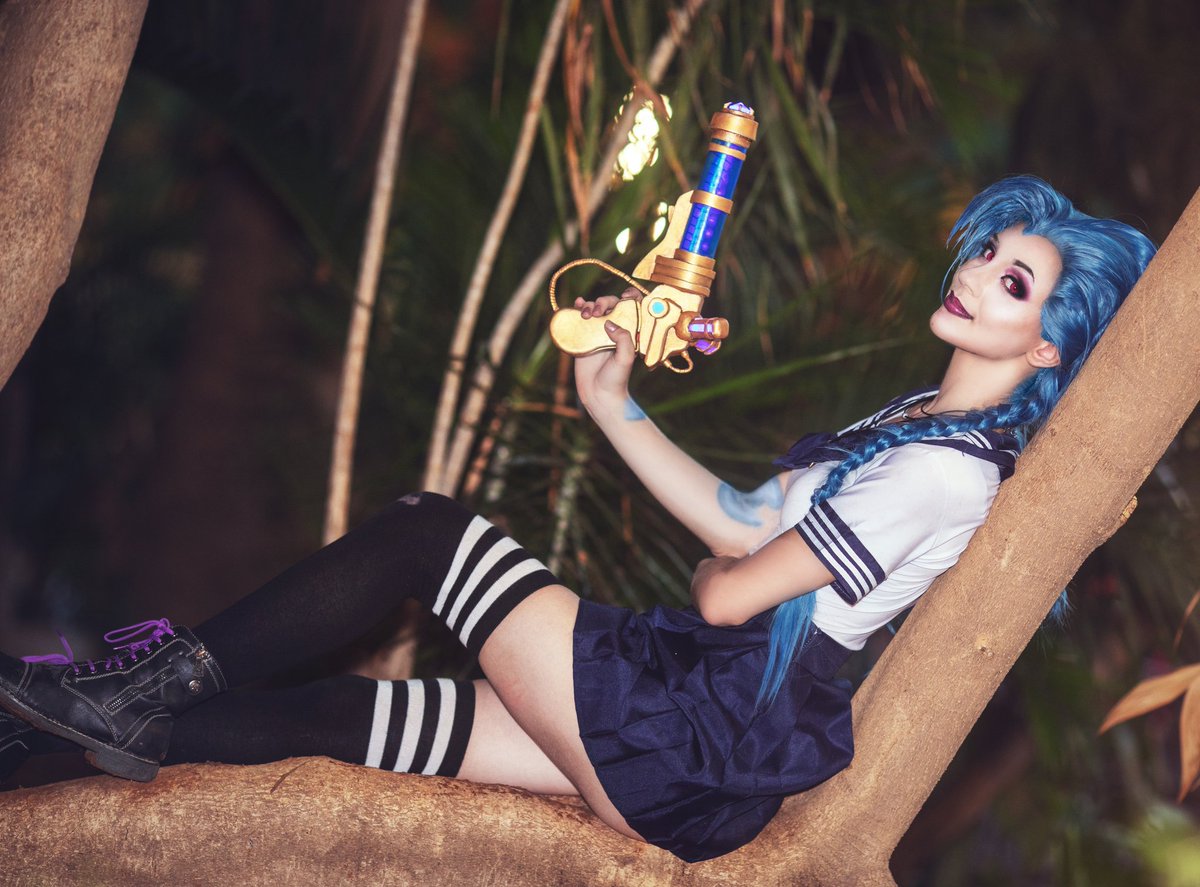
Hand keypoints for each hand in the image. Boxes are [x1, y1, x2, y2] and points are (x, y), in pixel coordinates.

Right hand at [574, 288, 639, 409]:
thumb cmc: (617, 379)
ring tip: (585, 312)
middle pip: (610, 304)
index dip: (630, 297)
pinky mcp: (584, 338)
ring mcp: (598, 332)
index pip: (632, 308)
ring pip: (595, 309)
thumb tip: (609, 322)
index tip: (625, 296)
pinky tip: (578, 303)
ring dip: (590, 305)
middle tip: (597, 312)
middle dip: (603, 302)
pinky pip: (580, 319)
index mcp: (629, 331)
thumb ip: (623, 338)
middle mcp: (614, 329)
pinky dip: (578, 308)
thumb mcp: (625, 358)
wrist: (599, 394)